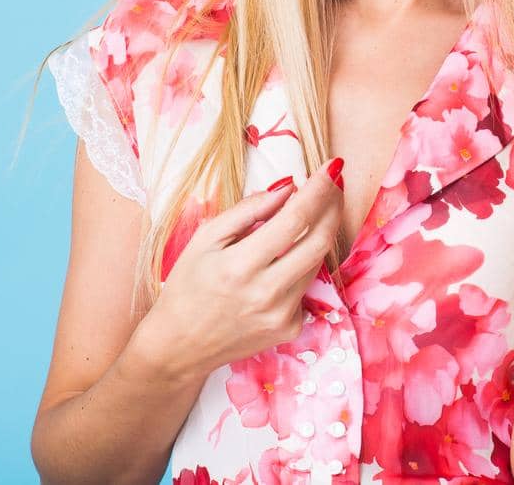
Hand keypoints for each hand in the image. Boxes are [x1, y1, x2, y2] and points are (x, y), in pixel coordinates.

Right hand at [136, 159, 344, 381]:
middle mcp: (266, 293)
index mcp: (240, 266)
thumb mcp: (206, 239)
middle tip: (334, 183)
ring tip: (312, 211)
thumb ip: (248, 210)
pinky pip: (307, 287)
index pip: (295, 219)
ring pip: (317, 262)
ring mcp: (282, 315)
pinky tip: (286, 260)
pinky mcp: (290, 329)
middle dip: (333, 205)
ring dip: (320, 232)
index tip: (332, 167)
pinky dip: (301, 265)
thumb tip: (288, 187)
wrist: (179, 346)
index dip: (319, 189)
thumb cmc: (187, 286)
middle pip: (320, 240)